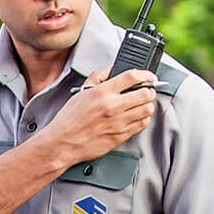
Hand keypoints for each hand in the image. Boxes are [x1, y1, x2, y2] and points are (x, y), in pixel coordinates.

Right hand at [41, 68, 156, 165]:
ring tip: (142, 104)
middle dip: (149, 90)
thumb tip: (111, 70)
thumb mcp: (81, 92)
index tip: (149, 76)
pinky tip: (137, 116)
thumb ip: (97, 77)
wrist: (64, 143)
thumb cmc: (69, 120)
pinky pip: (142, 124)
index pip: (132, 77)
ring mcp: (119, 122)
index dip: (146, 75)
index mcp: (102, 93)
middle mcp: (112, 106)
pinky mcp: (121, 136)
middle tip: (147, 90)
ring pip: (147, 110)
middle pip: (145, 93)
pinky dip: (144, 118)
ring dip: (148, 105)